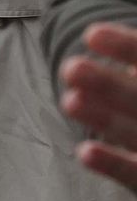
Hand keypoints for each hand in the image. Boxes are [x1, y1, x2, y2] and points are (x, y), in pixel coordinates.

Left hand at [61, 22, 136, 192]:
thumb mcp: (136, 87)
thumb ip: (135, 69)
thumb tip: (115, 54)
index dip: (127, 47)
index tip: (91, 35)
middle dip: (110, 85)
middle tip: (70, 68)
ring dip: (105, 120)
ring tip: (69, 101)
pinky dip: (114, 166)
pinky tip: (85, 153)